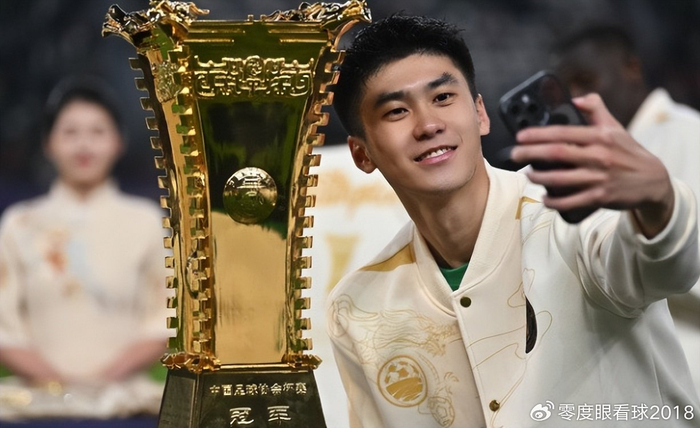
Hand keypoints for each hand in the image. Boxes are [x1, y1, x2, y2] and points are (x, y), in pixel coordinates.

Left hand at [511, 93, 673, 237]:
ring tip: (528, 174)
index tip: (520, 136)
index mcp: (600, 137)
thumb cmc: (628, 151)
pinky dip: (555, 201)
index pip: (563, 132)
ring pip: (560, 178)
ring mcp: (599, 178)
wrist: (653, 180)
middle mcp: (599, 156)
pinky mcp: (600, 197)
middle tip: (514, 155)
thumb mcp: (615, 126)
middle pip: (557, 153)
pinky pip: (571, 201)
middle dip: (530, 154)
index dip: (538, 134)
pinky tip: (545, 197)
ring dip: (539, 177)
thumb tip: (574, 99)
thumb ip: (595, 108)